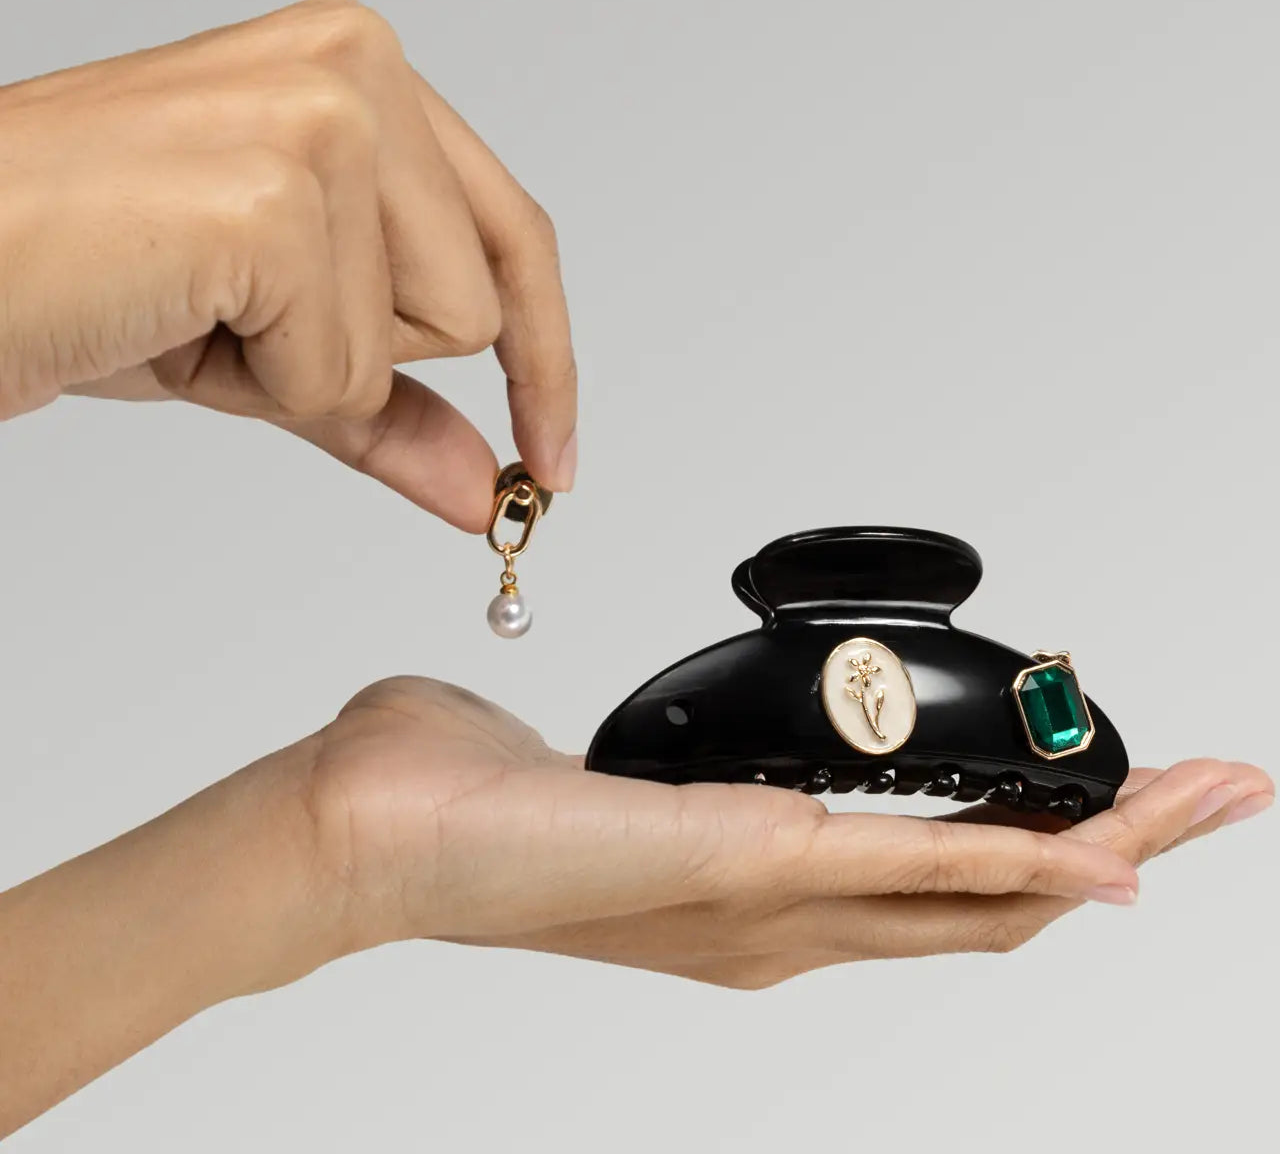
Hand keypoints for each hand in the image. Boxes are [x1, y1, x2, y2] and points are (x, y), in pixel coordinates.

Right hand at [0, 0, 575, 528]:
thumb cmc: (93, 275)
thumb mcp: (281, 345)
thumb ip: (397, 407)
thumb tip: (488, 488)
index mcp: (365, 71)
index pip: (516, 235)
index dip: (542, 359)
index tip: (551, 456)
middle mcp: (357, 64)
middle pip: (478, 305)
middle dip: (364, 353)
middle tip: (237, 310)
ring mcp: (321, 117)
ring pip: (428, 337)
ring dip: (308, 368)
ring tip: (198, 304)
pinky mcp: (275, 193)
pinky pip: (343, 372)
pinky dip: (263, 385)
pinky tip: (178, 313)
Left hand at [2, 675, 1270, 1133]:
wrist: (375, 825)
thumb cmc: (462, 799)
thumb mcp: (591, 778)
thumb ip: (630, 767)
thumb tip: (606, 746)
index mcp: (745, 887)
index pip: (921, 885)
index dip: (1028, 860)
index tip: (1106, 817)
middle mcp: (773, 920)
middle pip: (983, 904)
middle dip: (1111, 853)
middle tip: (1210, 797)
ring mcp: (767, 906)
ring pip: (978, 895)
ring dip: (1099, 852)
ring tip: (1199, 802)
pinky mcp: (746, 867)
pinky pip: (917, 874)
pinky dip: (1019, 866)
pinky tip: (1100, 854)